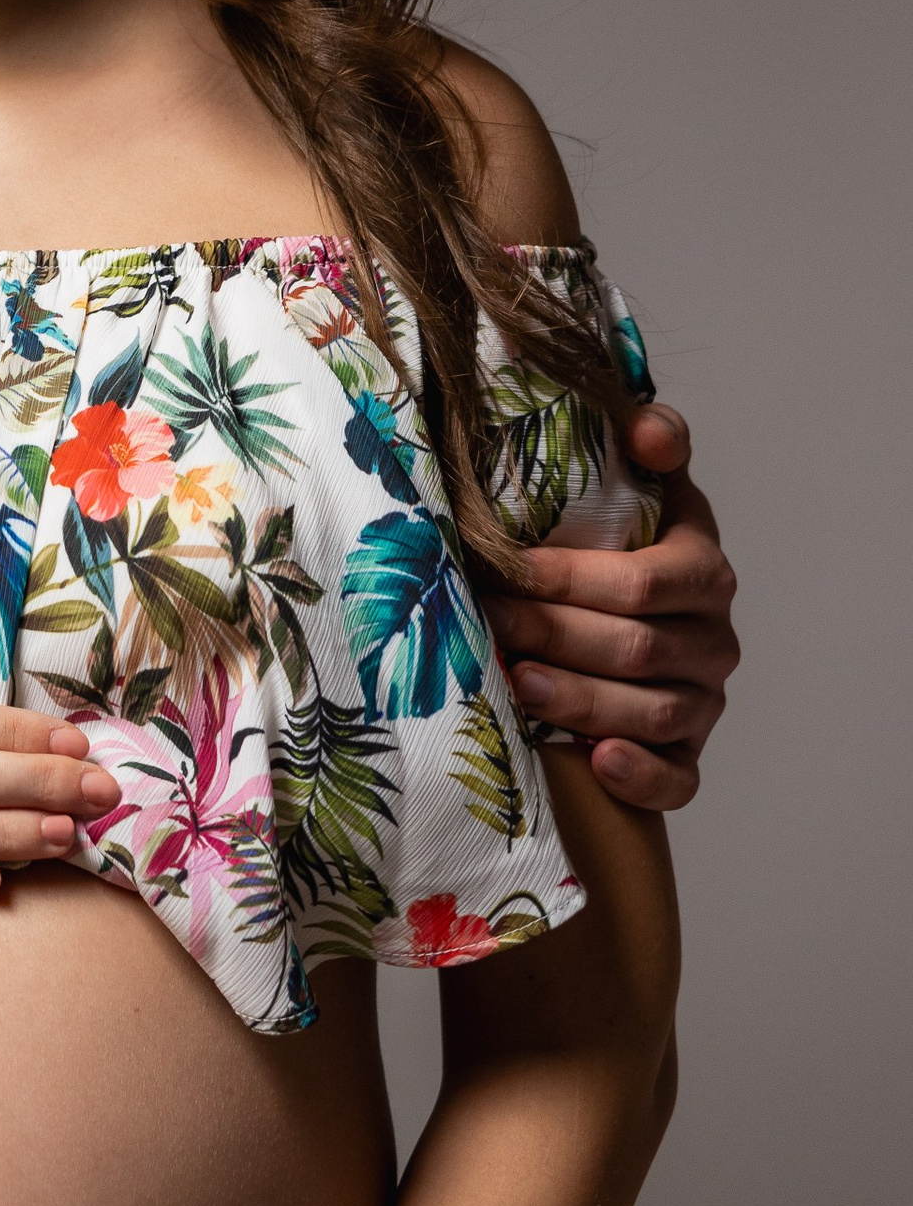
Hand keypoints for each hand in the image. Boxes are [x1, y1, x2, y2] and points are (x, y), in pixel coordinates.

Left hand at [480, 404, 737, 809]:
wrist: (620, 617)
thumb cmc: (615, 550)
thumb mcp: (637, 487)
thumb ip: (652, 442)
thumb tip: (645, 427)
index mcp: (702, 570)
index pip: (643, 582)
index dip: (571, 579)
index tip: (506, 570)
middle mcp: (713, 639)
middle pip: (637, 648)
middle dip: (556, 636)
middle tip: (491, 624)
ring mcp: (703, 701)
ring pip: (650, 713)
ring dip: (580, 701)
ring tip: (519, 685)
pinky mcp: (687, 755)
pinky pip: (679, 779)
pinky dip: (639, 775)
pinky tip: (596, 762)